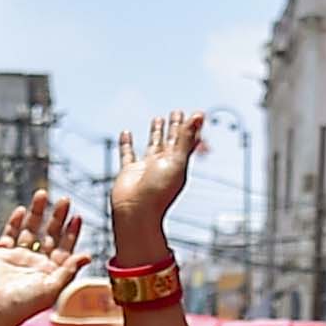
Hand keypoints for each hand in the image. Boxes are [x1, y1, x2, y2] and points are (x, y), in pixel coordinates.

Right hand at [0, 191, 87, 325]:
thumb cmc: (24, 305)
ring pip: (30, 229)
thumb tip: (87, 255)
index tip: (77, 216)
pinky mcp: (1, 253)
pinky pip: (9, 233)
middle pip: (49, 233)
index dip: (71, 232)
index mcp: (51, 271)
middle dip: (57, 217)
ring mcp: (19, 256)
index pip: (65, 246)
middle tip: (64, 199)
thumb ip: (68, 270)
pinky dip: (15, 222)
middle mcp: (37, 261)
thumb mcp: (51, 288)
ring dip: (37, 212)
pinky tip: (21, 210)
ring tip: (42, 194)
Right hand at [109, 111, 202, 262]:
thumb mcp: (177, 160)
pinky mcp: (129, 171)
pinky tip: (126, 133)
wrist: (136, 212)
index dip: (190, 127)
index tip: (196, 114)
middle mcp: (163, 165)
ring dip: (155, 133)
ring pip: (152, 145)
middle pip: (170, 141)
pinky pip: (128, 154)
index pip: (186, 141)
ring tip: (157, 119)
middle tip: (176, 112)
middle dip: (174, 127)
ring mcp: (146, 168)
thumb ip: (186, 137)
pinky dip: (126, 144)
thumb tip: (199, 114)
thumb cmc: (159, 191)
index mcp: (177, 164)